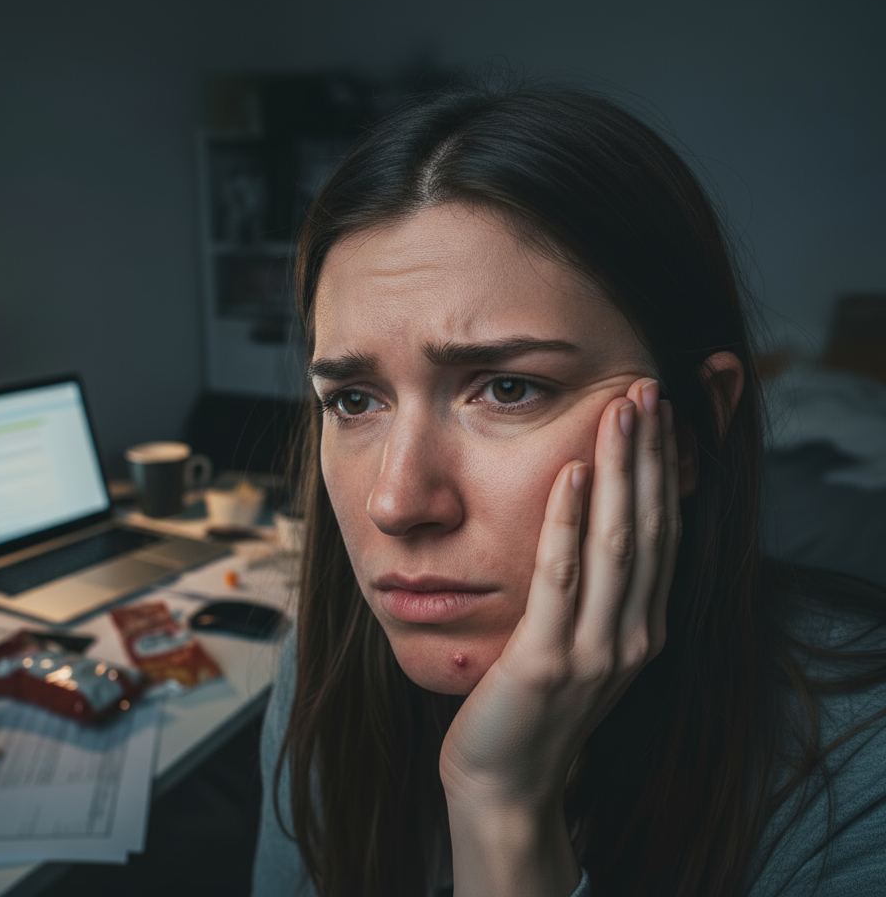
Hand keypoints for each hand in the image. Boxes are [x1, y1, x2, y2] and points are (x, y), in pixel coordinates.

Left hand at [439, 377, 680, 895]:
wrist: (505, 780)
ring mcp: (595, 651)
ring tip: (620, 410)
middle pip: (648, 526)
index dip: (663, 469)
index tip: (659, 411)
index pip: (661, 531)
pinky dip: (566, 522)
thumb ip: (594, 588)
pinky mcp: (547, 661)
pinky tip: (568, 473)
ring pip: (615, 542)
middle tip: (647, 388)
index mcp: (643, 626)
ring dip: (618, 471)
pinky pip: (560, 578)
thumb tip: (592, 516)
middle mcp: (633, 635)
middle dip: (650, 454)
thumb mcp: (579, 640)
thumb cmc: (533, 702)